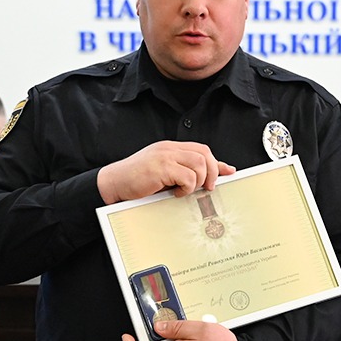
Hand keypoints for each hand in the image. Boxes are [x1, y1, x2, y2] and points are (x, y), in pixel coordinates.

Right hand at [98, 141, 234, 202]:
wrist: (113, 183)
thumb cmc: (137, 181)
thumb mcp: (165, 174)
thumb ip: (185, 171)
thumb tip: (210, 176)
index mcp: (171, 148)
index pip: (201, 149)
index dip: (216, 162)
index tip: (227, 173)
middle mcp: (169, 148)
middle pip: (204, 154)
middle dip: (211, 173)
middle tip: (206, 188)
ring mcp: (165, 156)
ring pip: (199, 164)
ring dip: (197, 182)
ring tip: (185, 190)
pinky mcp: (161, 167)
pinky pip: (187, 176)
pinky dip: (186, 188)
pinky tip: (175, 193)